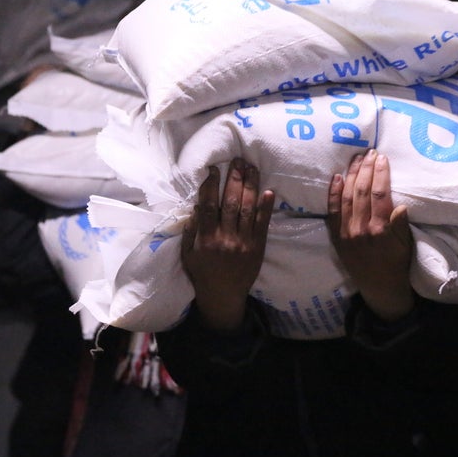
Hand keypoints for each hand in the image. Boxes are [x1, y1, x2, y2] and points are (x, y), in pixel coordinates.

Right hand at [180, 158, 273, 330]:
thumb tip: (197, 206)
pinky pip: (263, 224)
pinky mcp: (258, 247)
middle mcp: (225, 238)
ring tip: (252, 168)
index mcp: (206, 238)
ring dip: (251, 186)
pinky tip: (269, 191)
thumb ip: (191, 230)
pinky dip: (266, 207)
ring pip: (248, 209)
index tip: (214, 169)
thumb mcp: (188, 253)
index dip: (211, 185)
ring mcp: (243, 242)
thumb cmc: (202, 272)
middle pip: (232, 203)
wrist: (223, 296)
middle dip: (235, 179)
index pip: (209, 206)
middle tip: (238, 160)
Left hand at [326, 150, 414, 321]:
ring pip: (346, 197)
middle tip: (370, 152)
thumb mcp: (405, 245)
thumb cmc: (397, 264)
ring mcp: (346, 232)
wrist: (380, 289)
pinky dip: (333, 193)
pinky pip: (332, 211)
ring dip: (350, 175)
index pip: (379, 194)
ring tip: (356, 158)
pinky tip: (336, 177)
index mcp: (381, 229)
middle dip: (366, 168)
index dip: (380, 173)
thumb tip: (399, 205)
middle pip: (361, 191)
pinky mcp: (336, 237)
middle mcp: (361, 229)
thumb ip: (401, 225)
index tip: (382, 157)